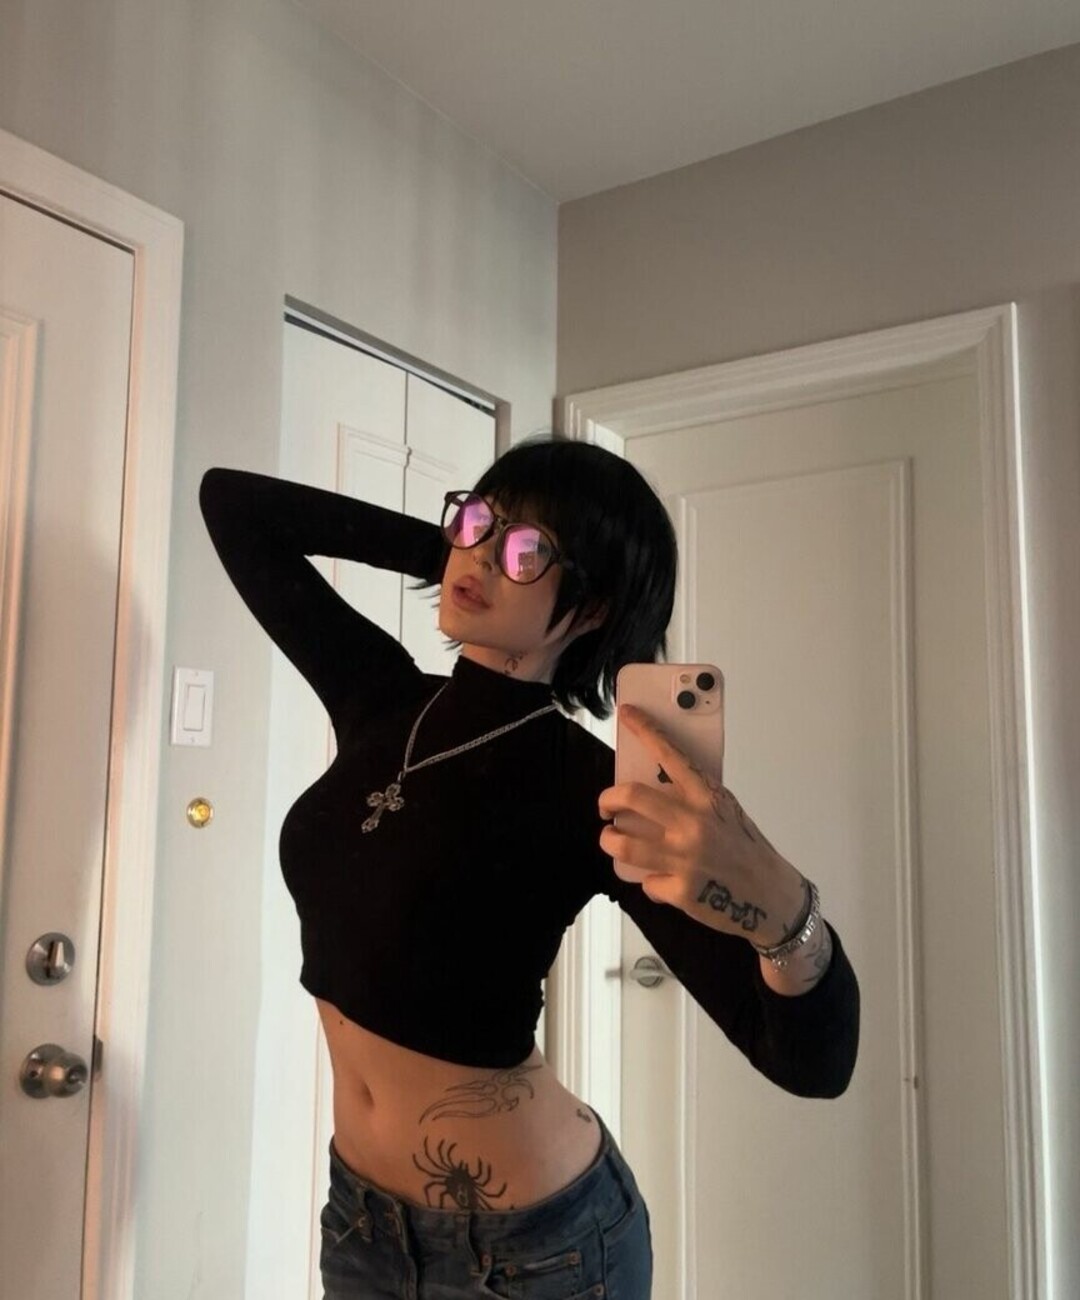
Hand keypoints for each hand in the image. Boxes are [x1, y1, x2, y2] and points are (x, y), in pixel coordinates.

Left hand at [597, 704, 806, 946]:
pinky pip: (645, 881)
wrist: (772, 896)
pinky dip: (649, 881)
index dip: (644, 729)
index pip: (669, 753)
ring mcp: (685, 857)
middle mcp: (693, 822)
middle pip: (629, 796)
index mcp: (707, 795)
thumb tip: (654, 787)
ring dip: (609, 840)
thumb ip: (693, 798)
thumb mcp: (726, 810)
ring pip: (621, 842)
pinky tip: (662, 880)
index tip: (625, 713)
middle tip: (606, 806)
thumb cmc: (746, 848)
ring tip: (613, 839)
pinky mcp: (680, 890)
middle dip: (607, 799)